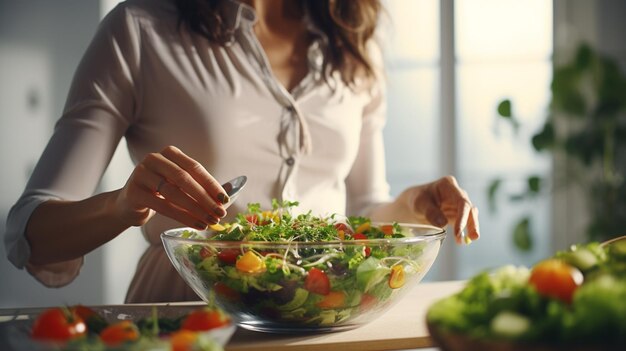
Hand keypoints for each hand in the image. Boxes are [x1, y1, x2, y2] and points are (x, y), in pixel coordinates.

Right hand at [114, 145, 228, 229]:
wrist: (128, 204)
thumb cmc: (160, 193)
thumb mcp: (180, 186)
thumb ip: (202, 187)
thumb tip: (229, 194)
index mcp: (170, 153)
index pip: (195, 167)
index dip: (211, 184)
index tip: (225, 199)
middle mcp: (154, 159)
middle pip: (185, 179)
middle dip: (205, 198)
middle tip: (220, 213)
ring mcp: (141, 173)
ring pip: (174, 193)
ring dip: (196, 209)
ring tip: (210, 221)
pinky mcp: (133, 192)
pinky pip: (162, 205)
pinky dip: (182, 216)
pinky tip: (196, 224)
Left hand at [402, 176, 479, 243]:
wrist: (415, 203)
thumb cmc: (417, 199)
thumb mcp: (419, 204)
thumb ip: (431, 212)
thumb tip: (443, 224)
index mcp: (448, 185)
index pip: (461, 201)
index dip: (462, 217)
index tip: (458, 232)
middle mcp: (457, 193)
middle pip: (469, 208)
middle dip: (472, 223)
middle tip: (473, 237)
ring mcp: (459, 203)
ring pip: (470, 215)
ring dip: (471, 228)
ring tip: (463, 241)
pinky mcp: (458, 213)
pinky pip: (465, 222)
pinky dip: (465, 231)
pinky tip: (460, 240)